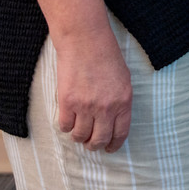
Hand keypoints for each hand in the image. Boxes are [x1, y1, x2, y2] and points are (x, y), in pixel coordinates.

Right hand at [51, 27, 131, 151]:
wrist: (85, 40)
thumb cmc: (106, 56)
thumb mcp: (123, 79)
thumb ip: (120, 101)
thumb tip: (113, 122)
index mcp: (124, 101)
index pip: (120, 133)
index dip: (113, 145)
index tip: (108, 149)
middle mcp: (106, 107)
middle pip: (99, 140)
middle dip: (94, 145)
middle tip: (89, 143)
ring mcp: (86, 106)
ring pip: (80, 136)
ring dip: (78, 136)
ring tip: (78, 129)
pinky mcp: (67, 102)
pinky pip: (64, 126)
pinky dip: (65, 126)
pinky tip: (67, 117)